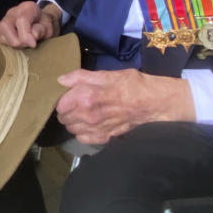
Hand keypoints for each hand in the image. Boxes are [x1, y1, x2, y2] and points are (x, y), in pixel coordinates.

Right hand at [0, 1, 60, 48]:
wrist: (39, 24)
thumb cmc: (44, 26)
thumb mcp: (48, 27)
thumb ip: (41, 30)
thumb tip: (33, 36)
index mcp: (26, 8)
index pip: (21, 20)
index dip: (26, 35)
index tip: (33, 44)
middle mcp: (12, 13)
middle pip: (6, 27)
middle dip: (18, 41)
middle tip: (29, 44)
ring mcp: (3, 22)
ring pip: (1, 37)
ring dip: (13, 46)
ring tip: (24, 45)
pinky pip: (0, 43)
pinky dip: (9, 48)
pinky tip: (18, 46)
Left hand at [54, 69, 194, 143]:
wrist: (153, 103)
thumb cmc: (131, 84)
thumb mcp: (106, 74)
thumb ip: (80, 77)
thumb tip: (60, 80)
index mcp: (86, 97)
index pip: (59, 104)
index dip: (63, 98)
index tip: (69, 95)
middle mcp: (88, 116)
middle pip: (63, 118)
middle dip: (67, 110)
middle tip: (77, 103)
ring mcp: (95, 129)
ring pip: (71, 129)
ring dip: (74, 121)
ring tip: (84, 113)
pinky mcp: (104, 138)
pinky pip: (83, 139)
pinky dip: (83, 132)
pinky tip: (91, 124)